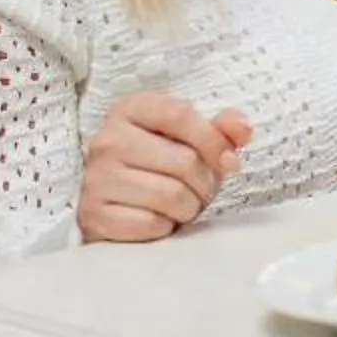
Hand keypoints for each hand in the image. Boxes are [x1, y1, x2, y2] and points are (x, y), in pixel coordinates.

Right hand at [78, 93, 252, 243]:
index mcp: (131, 109)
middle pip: (184, 161)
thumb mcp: (191, 138)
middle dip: (206, 182)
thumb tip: (242, 128)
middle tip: (201, 189)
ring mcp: (96, 177)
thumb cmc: (161, 164)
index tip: (228, 161)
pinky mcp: (93, 214)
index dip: (214, 141)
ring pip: (171, 196)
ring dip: (189, 207)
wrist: (116, 203)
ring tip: (182, 204)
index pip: (180, 114)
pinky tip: (159, 218)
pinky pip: (151, 223)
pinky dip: (165, 226)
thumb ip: (221, 129)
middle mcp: (107, 140)